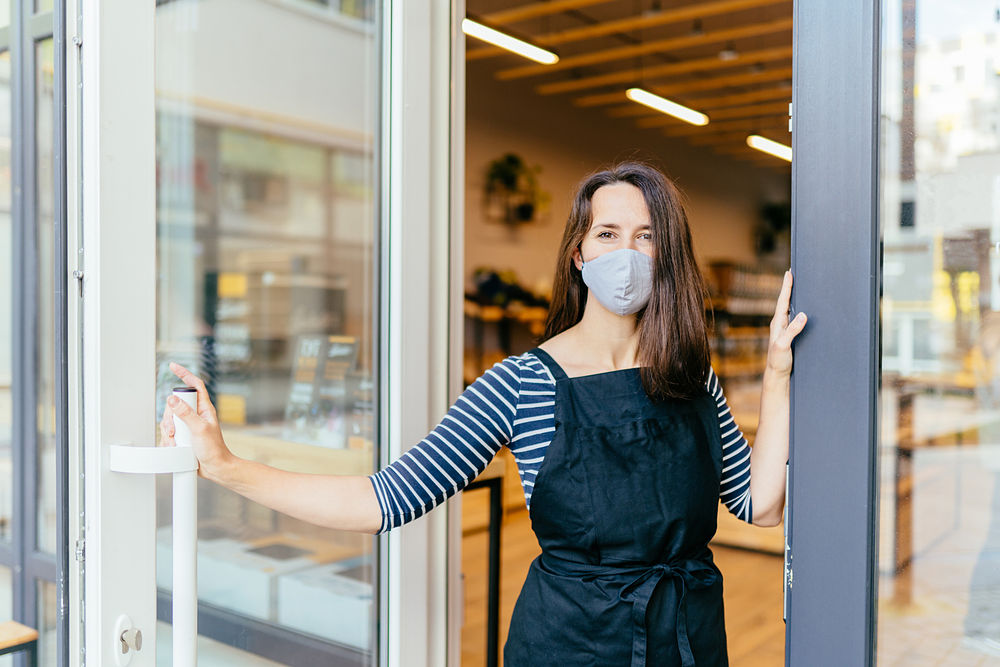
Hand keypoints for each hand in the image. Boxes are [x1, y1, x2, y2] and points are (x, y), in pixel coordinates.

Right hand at [159, 362, 233, 479]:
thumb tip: (173, 399)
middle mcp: (196, 415)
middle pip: (175, 404)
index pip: (195, 386)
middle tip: (174, 429)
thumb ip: (185, 413)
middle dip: (170, 417)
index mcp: (204, 409)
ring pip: (170, 419)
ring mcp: (188, 425)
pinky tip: (174, 446)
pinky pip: (168, 433)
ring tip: (176, 441)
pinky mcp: (183, 436)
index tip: (173, 366)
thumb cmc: (214, 449)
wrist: (215, 468)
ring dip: (168, 431)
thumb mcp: (199, 429)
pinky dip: (168, 439)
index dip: (185, 374)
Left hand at [766, 270, 806, 376]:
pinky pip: (794, 318)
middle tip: (792, 273)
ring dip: (793, 297)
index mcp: (777, 323)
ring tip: (797, 285)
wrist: (777, 374)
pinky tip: (803, 308)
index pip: (782, 301)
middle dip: (789, 287)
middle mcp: (780, 324)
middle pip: (786, 301)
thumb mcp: (783, 345)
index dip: (786, 287)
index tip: (789, 273)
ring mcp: (784, 329)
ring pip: (790, 309)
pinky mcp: (789, 335)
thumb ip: (792, 330)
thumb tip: (803, 314)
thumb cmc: (777, 360)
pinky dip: (798, 309)